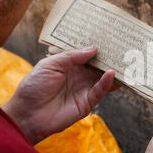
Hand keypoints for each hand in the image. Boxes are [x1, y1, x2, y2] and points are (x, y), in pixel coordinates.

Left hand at [3, 47, 118, 144]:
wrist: (27, 114)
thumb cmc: (34, 87)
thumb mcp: (50, 65)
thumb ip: (71, 56)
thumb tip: (93, 49)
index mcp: (70, 65)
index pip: (88, 54)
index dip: (98, 47)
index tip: (110, 38)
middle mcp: (80, 76)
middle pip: (99, 65)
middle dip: (110, 58)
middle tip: (124, 48)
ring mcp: (84, 89)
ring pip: (103, 78)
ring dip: (114, 71)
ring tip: (125, 61)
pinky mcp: (87, 102)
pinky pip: (100, 91)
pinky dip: (107, 82)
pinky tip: (111, 74)